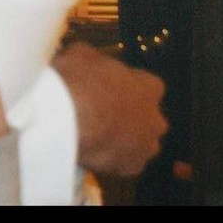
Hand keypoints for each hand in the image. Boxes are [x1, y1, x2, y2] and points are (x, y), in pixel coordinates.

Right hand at [54, 41, 167, 175]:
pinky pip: (123, 163)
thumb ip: (93, 60)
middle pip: (147, 118)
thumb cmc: (79, 82)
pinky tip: (93, 151)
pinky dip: (111, 159)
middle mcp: (156, 119)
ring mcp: (146, 146)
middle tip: (103, 113)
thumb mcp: (82, 54)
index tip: (110, 88)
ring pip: (139, 144)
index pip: (148, 86)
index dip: (128, 88)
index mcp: (150, 87)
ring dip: (123, 140)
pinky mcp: (132, 168)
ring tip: (96, 135)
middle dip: (130, 117)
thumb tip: (85, 60)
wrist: (67, 120)